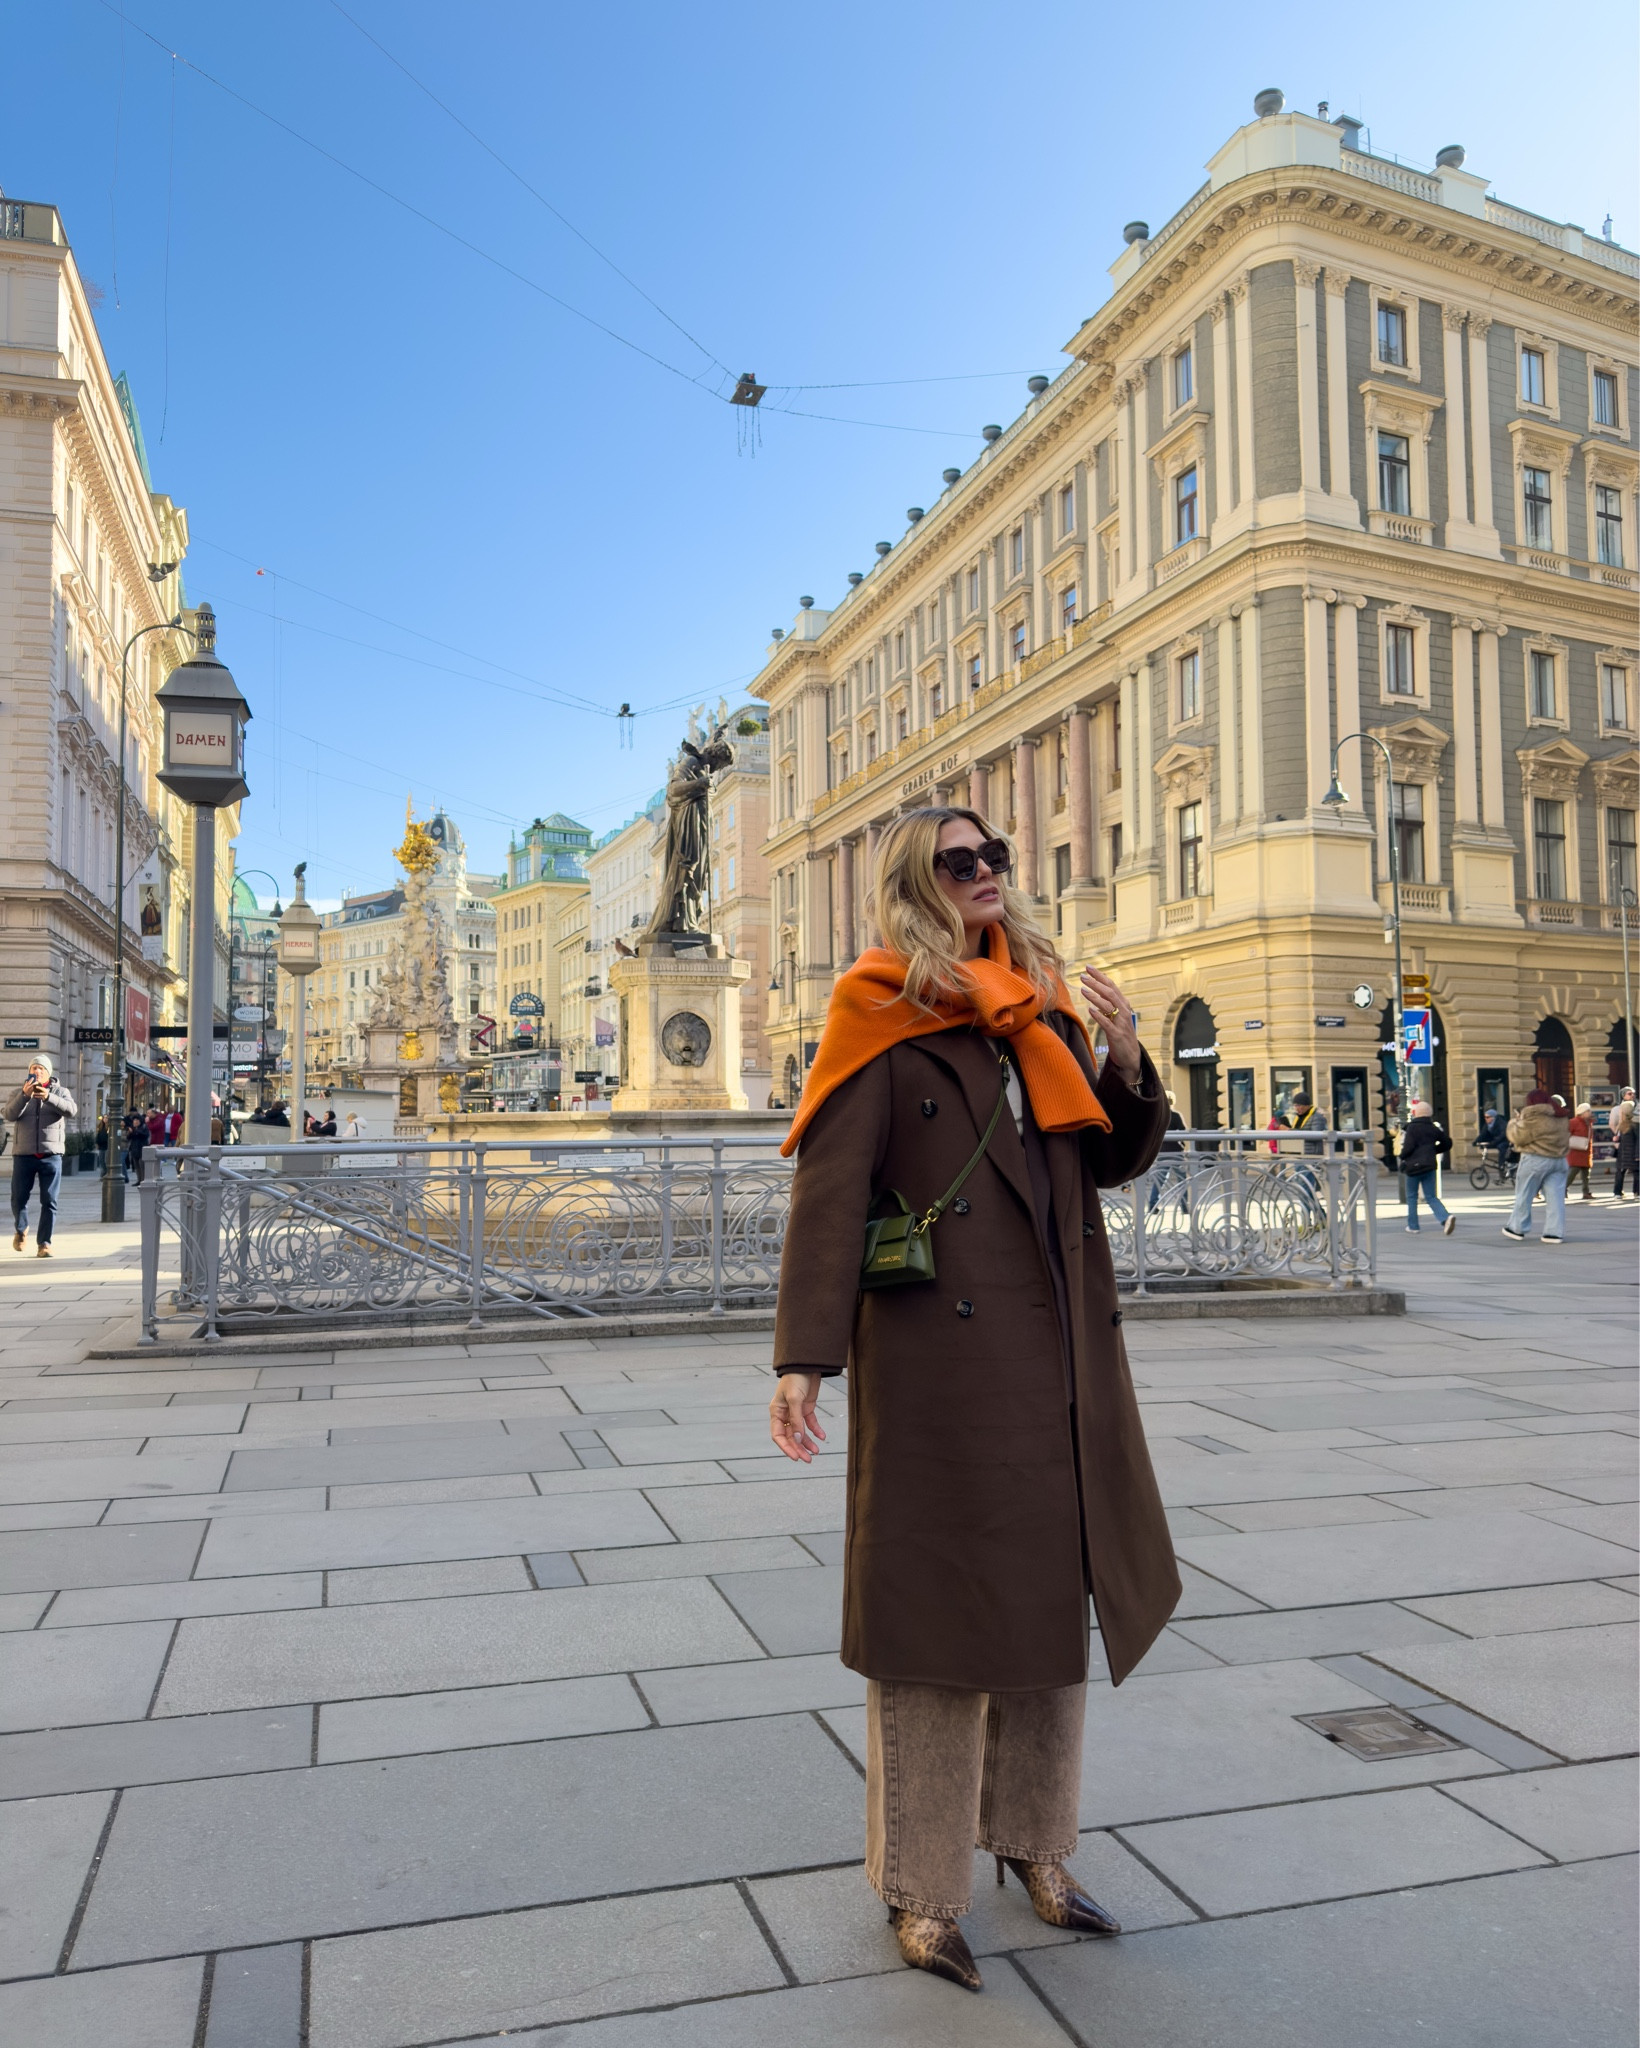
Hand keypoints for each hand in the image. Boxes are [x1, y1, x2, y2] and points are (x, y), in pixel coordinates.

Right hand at [769, 1371, 826, 1462]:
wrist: (808, 1364)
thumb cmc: (796, 1378)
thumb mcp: (795, 1399)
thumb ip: (796, 1420)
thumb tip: (797, 1438)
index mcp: (776, 1412)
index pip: (778, 1435)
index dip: (786, 1448)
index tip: (795, 1457)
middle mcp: (784, 1414)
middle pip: (790, 1436)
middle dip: (799, 1448)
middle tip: (808, 1459)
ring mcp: (796, 1412)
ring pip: (800, 1432)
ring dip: (807, 1442)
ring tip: (816, 1452)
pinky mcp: (807, 1408)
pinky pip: (810, 1423)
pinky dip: (816, 1430)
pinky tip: (822, 1437)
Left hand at [1080, 967, 1140, 1084]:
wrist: (1130, 1055)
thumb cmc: (1120, 1033)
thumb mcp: (1116, 1016)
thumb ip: (1108, 1003)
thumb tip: (1096, 990)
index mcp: (1123, 1005)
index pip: (1111, 986)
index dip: (1100, 976)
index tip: (1088, 967)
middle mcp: (1124, 1011)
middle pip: (1110, 993)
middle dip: (1096, 983)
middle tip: (1082, 976)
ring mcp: (1121, 1023)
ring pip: (1109, 1006)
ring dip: (1095, 997)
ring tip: (1083, 990)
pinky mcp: (1117, 1035)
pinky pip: (1107, 1023)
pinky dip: (1099, 1016)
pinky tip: (1090, 1010)